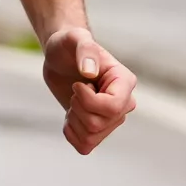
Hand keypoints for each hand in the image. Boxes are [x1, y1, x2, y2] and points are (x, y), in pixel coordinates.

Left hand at [40, 26, 136, 154]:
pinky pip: (85, 146)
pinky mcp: (97, 129)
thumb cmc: (69, 44)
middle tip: (75, 89)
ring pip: (91, 137)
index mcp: (124, 82)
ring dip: (74, 121)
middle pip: (99, 124)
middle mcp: (123, 103)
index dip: (89, 101)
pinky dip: (72, 134)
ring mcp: (111, 118)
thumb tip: (89, 72)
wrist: (60, 57)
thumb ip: (85, 49)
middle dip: (78, 109)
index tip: (78, 84)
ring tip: (74, 101)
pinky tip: (70, 116)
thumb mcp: (74, 38)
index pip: (113, 107)